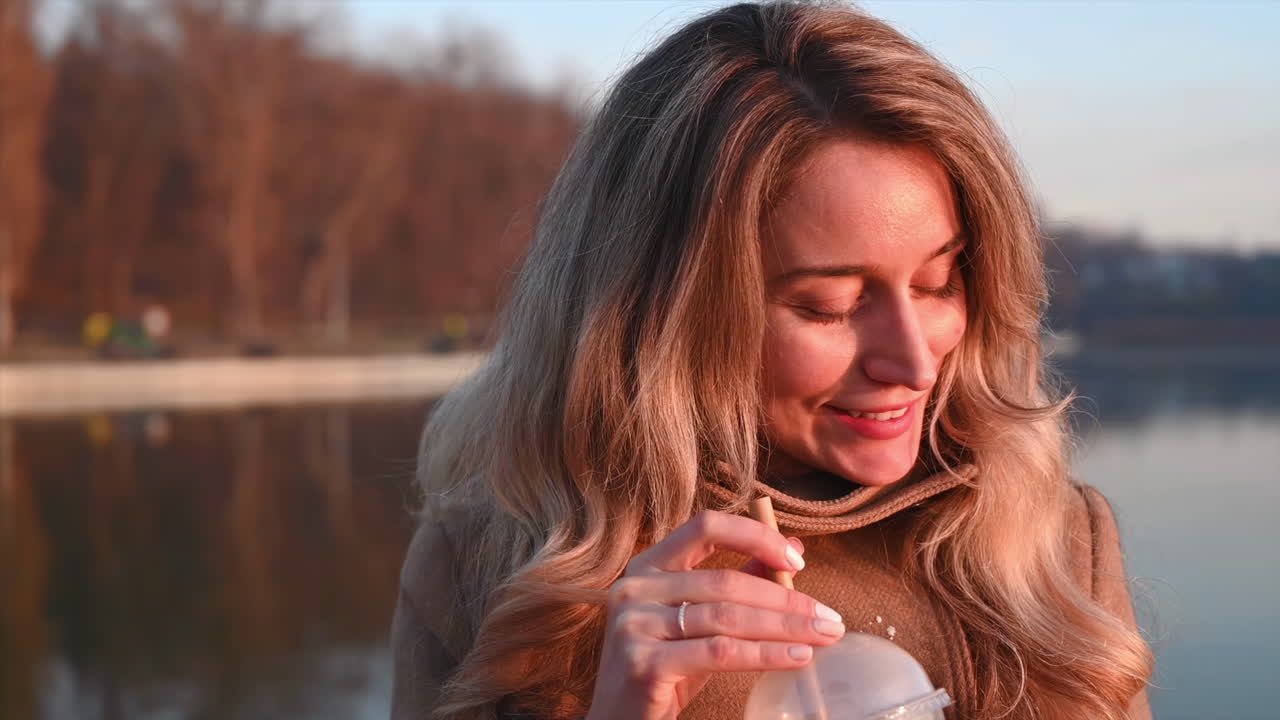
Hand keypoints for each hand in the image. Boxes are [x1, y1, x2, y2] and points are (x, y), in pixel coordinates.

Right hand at [585, 510, 845, 719]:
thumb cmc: (664, 669)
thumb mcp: (700, 622)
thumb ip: (738, 582)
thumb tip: (792, 550)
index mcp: (647, 567)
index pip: (706, 528)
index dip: (755, 536)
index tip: (797, 559)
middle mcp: (635, 588)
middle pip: (726, 581)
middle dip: (786, 598)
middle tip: (829, 616)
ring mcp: (635, 625)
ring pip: (727, 617)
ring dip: (784, 626)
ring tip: (823, 636)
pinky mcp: (645, 663)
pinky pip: (720, 652)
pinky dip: (765, 654)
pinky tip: (797, 657)